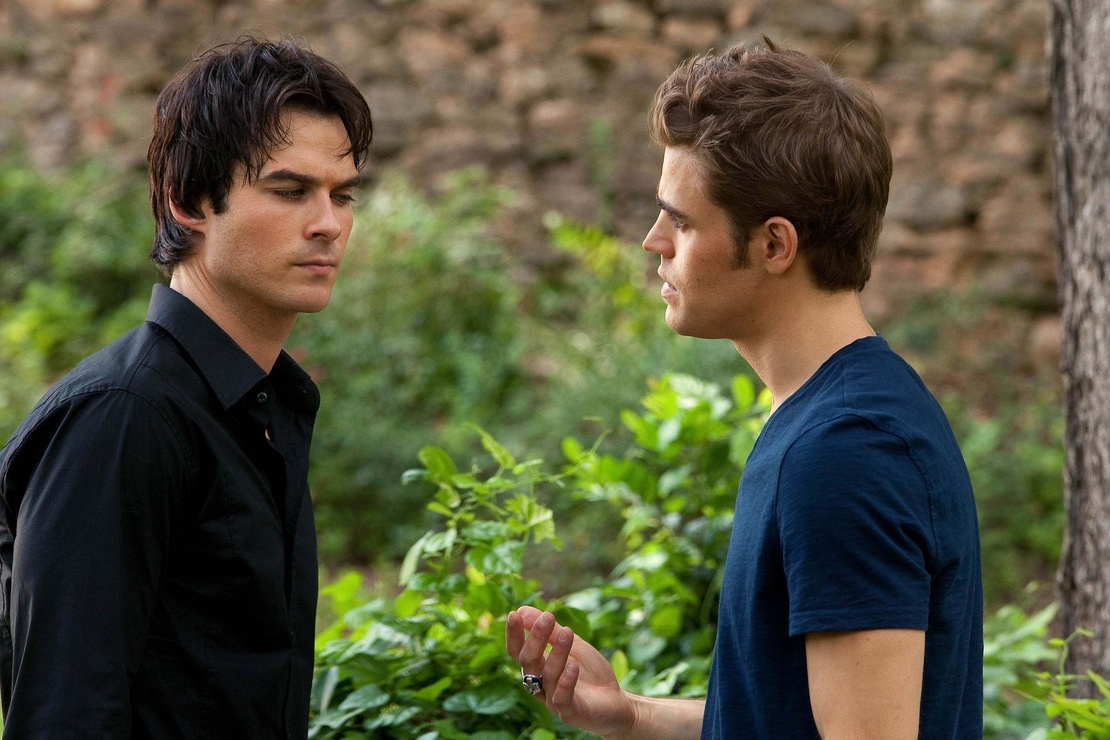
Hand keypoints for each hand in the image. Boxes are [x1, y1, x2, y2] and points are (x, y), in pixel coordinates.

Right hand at [506, 606, 635, 737]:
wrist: (617, 702)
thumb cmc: (590, 673)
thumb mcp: (573, 645)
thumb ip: (551, 631)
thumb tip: (523, 610)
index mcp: (537, 667)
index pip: (518, 651)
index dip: (514, 634)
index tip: (514, 614)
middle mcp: (540, 684)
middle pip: (528, 661)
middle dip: (535, 638)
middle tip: (547, 617)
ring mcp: (553, 700)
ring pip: (548, 675)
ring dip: (557, 652)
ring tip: (568, 632)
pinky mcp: (570, 713)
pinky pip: (562, 698)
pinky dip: (566, 681)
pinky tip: (573, 665)